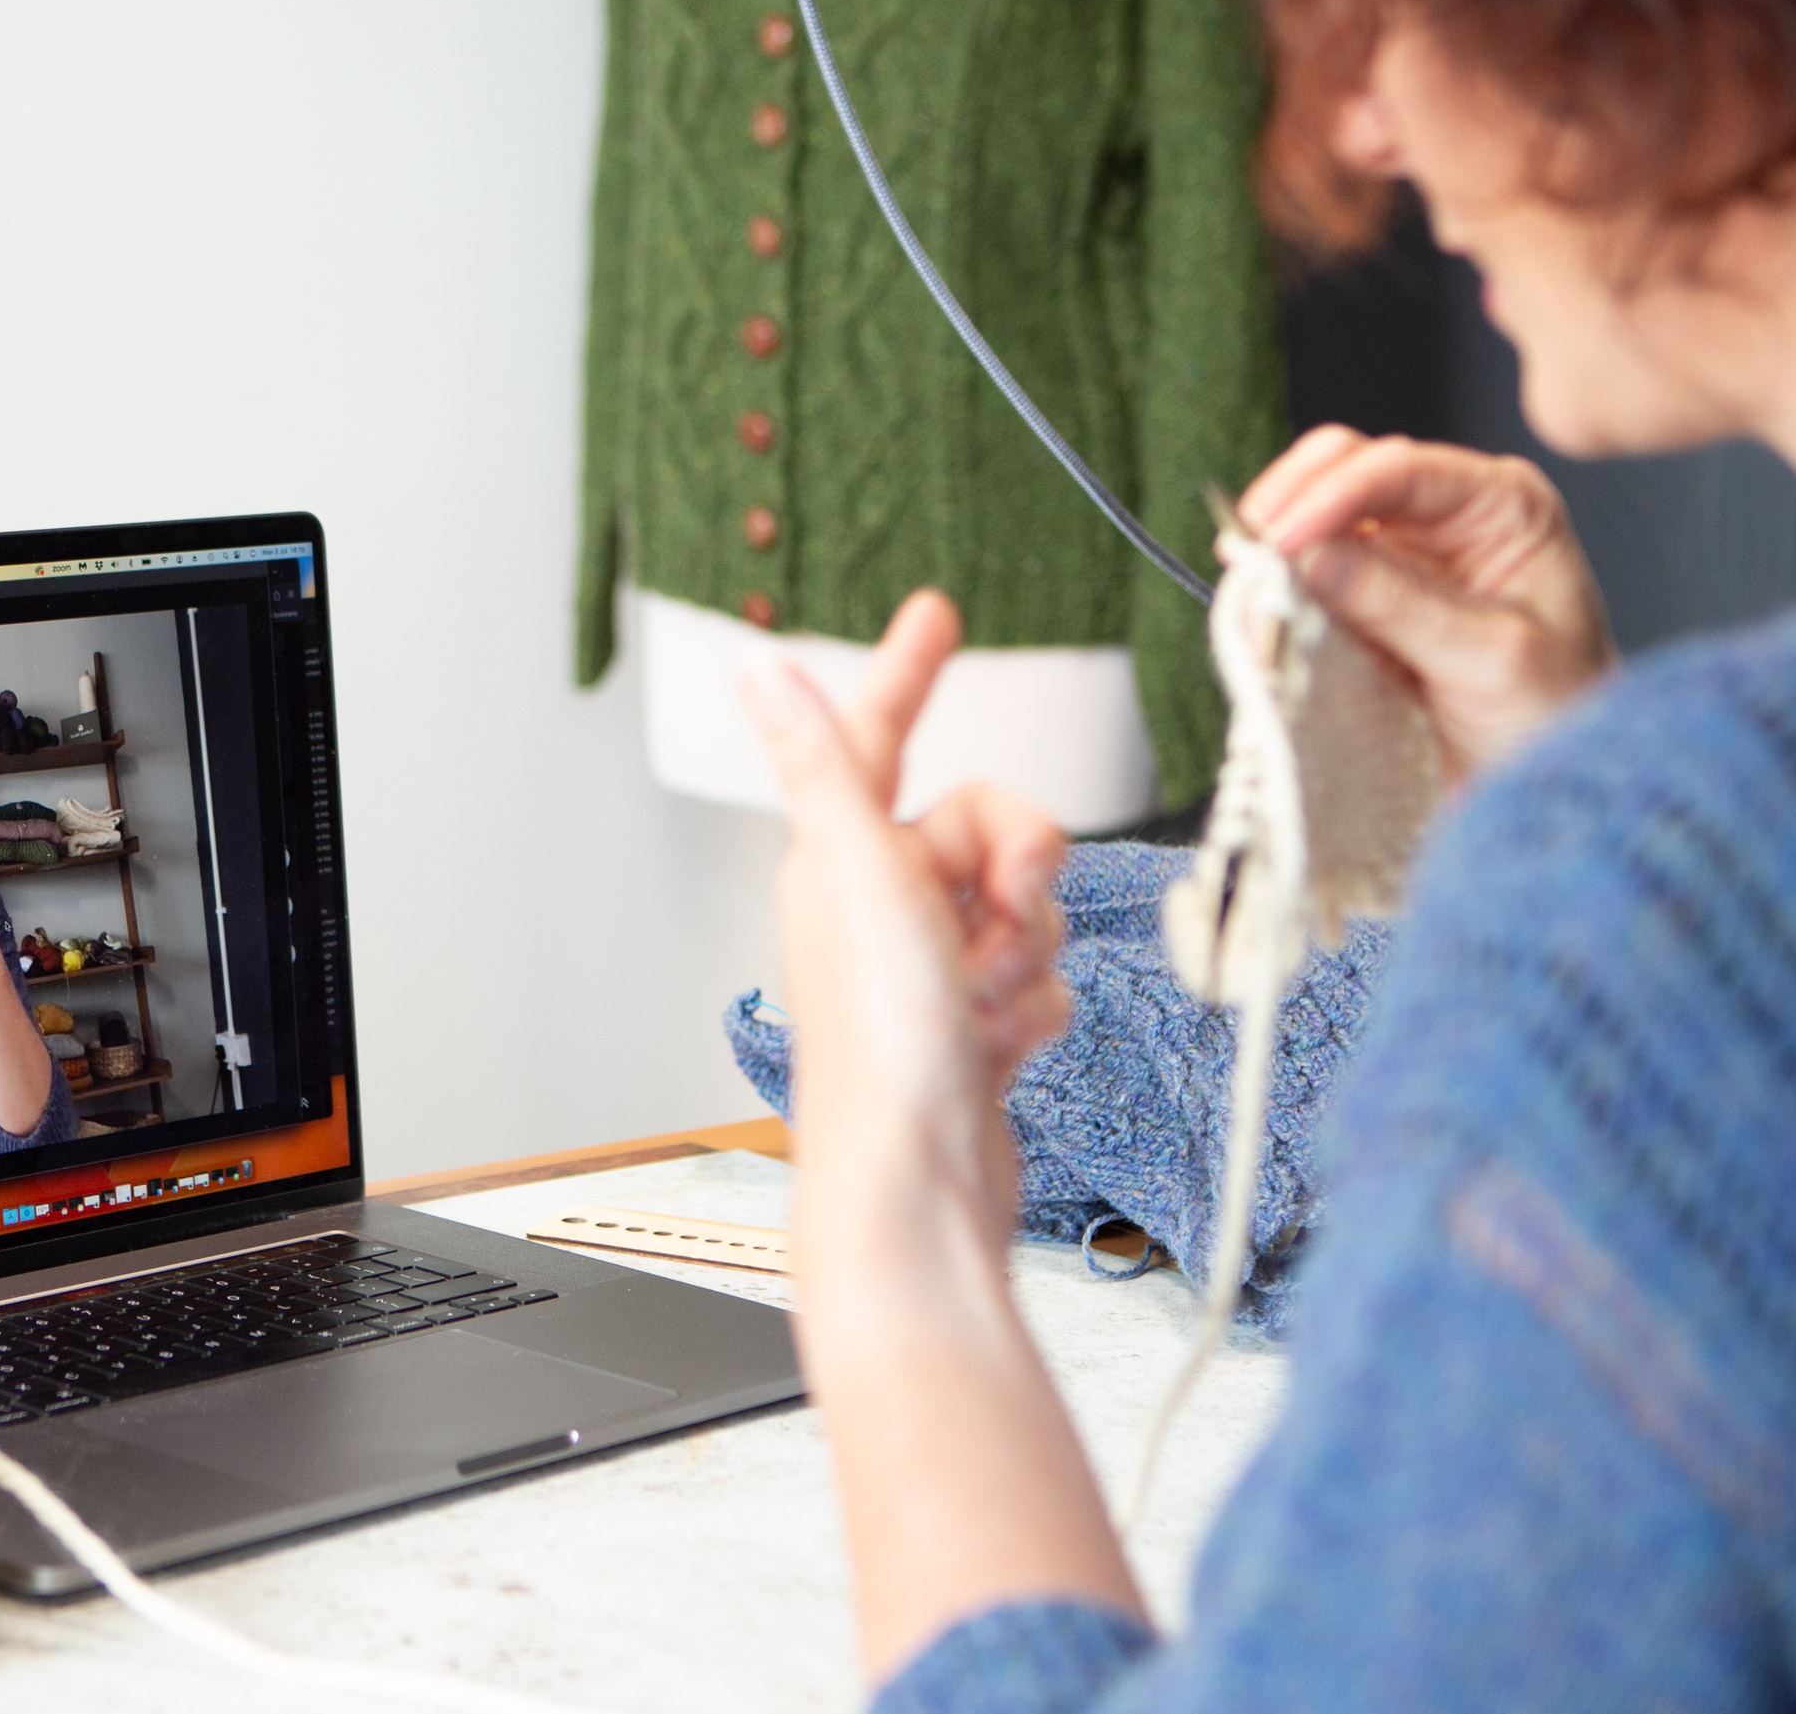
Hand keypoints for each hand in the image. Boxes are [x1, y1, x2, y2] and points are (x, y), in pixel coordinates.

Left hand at [748, 592, 1147, 1677]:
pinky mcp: (966, 1032)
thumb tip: (756, 666)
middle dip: (1020, 865)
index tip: (936, 611)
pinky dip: (1035, 1010)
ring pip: (1025, 906)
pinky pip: (1038, 984)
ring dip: (1028, 948)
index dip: (910, 670)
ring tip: (982, 1003)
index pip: (876, 736)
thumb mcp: (856, 872)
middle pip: (990, 825)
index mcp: (836, 859)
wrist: (919, 1183)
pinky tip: (1000, 1048)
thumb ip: (822, 763)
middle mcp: (871, 907)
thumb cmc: (881, 1040)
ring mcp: (922, 972)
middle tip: (996, 920)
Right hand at [1240, 424, 1613, 783]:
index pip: (1400, 469)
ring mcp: (1400, 560)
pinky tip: (1258, 614)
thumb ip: (1400, 603)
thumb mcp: (1489, 657)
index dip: (1331, 496)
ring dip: (1274, 548)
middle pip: (1346, 468)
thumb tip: (1311, 556)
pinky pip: (1303, 582)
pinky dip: (1274, 593)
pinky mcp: (1362, 606)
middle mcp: (1445, 519)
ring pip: (1314, 521)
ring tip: (1249, 587)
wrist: (1551, 784)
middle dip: (1291, 503)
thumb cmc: (1555, 713)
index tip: (1281, 541)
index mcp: (1499, 506)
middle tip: (1248, 551)